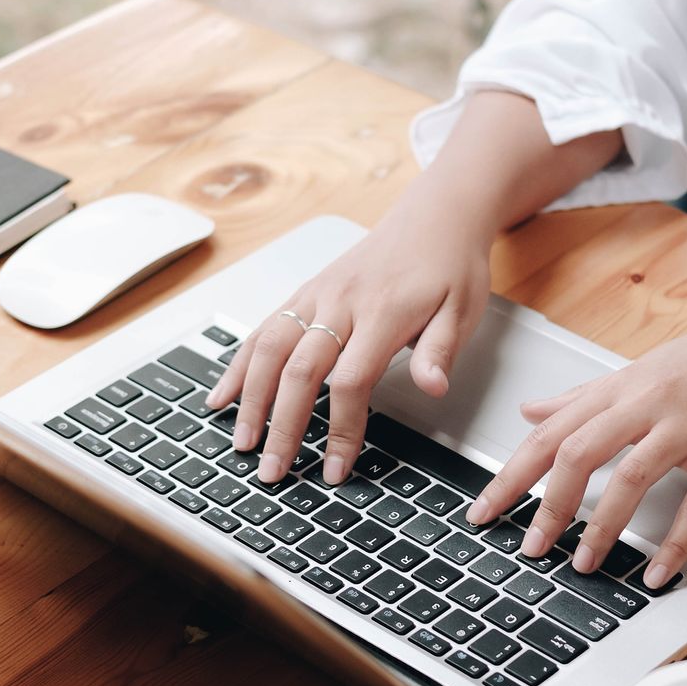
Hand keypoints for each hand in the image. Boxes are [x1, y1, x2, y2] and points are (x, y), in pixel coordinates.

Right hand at [205, 192, 494, 484]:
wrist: (434, 214)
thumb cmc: (449, 264)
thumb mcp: (463, 309)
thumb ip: (440, 351)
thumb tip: (432, 388)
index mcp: (382, 312)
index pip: (351, 381)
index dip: (341, 429)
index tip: (336, 469)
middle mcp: (340, 302)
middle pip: (299, 370)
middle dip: (282, 425)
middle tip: (272, 471)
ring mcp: (317, 295)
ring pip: (270, 349)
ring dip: (250, 399)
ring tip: (242, 442)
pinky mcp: (306, 292)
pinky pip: (264, 329)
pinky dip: (239, 363)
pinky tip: (223, 394)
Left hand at [467, 296, 686, 588]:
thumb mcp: (641, 371)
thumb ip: (584, 397)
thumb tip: (531, 411)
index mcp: (622, 388)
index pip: (552, 432)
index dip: (513, 473)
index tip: (485, 509)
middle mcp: (649, 403)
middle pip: (580, 451)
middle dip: (548, 504)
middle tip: (530, 547)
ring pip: (632, 477)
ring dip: (603, 526)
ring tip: (583, 564)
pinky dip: (675, 542)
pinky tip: (656, 572)